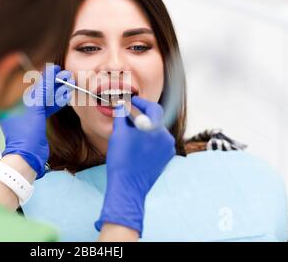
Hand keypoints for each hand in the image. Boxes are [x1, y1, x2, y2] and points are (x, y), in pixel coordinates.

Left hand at [0, 64, 72, 178]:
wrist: (27, 159)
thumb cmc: (26, 134)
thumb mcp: (35, 109)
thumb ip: (42, 90)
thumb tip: (49, 72)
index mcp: (12, 103)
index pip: (30, 85)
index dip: (44, 76)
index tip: (56, 69)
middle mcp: (19, 108)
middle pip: (38, 91)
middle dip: (53, 84)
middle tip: (66, 76)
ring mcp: (28, 116)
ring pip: (44, 100)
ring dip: (56, 93)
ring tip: (69, 84)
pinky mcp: (36, 124)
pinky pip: (46, 110)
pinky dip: (56, 103)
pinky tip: (66, 97)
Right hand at [95, 96, 175, 235]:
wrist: (128, 186)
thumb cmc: (122, 159)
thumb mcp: (119, 132)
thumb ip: (122, 114)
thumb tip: (122, 104)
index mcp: (156, 128)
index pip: (153, 107)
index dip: (141, 102)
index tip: (131, 102)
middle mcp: (167, 137)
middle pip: (155, 119)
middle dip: (141, 116)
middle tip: (127, 116)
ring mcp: (168, 149)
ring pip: (156, 132)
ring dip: (144, 128)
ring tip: (130, 133)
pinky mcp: (166, 158)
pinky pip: (158, 143)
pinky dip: (148, 140)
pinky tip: (136, 145)